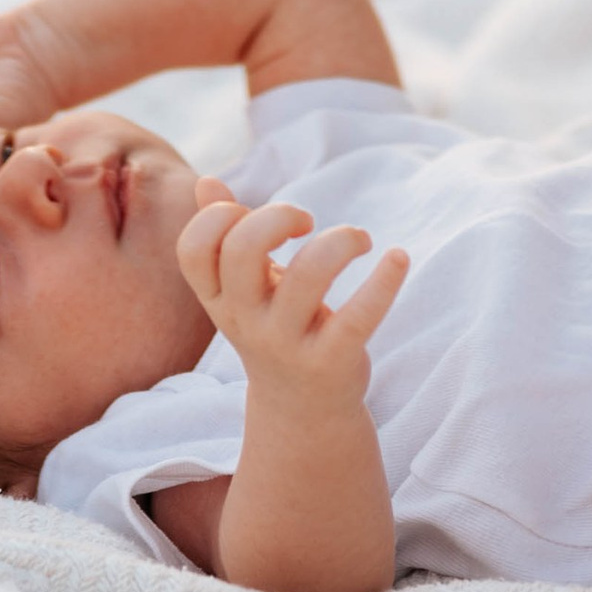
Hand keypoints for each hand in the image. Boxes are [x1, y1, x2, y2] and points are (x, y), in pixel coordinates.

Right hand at [177, 179, 407, 403]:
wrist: (303, 409)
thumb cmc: (271, 327)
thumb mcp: (241, 288)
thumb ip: (224, 236)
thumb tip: (207, 181)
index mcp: (219, 298)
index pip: (193, 249)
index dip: (219, 218)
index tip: (251, 214)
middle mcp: (246, 322)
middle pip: (242, 251)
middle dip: (277, 216)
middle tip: (308, 222)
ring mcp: (287, 344)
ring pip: (307, 276)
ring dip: (340, 241)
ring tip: (359, 240)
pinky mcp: (332, 360)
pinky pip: (358, 316)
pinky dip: (383, 282)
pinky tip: (398, 257)